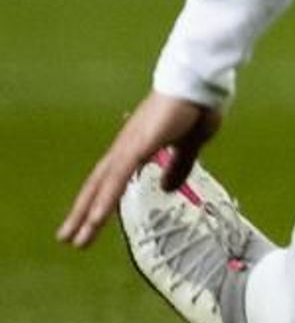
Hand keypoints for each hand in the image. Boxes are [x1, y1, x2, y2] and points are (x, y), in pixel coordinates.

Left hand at [59, 91, 221, 247]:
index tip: (88, 222)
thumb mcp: (190, 146)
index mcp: (136, 147)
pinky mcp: (137, 146)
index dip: (99, 200)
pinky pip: (118, 178)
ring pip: (102, 186)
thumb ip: (178, 167)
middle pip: (97, 186)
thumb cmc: (196, 108)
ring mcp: (128, 146)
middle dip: (82, 213)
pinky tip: (97, 217)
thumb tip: (166, 189)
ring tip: (74, 238)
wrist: (199, 83)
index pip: (111, 179)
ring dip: (88, 213)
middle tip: (67, 239)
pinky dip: (105, 199)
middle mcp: (124, 148)